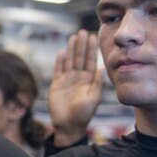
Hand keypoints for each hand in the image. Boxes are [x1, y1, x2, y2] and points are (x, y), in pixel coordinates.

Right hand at [49, 30, 103, 145]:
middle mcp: (78, 77)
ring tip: (73, 37)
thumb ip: (97, 83)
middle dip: (81, 45)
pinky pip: (58, 70)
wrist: (69, 125)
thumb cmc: (83, 114)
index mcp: (89, 80)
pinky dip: (60, 61)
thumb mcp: (94, 98)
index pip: (90, 60)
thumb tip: (100, 68)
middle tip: (83, 32)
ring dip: (71, 49)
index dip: (91, 49)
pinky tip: (62, 52)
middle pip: (80, 57)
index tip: (93, 36)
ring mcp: (67, 80)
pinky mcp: (56, 85)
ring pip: (69, 61)